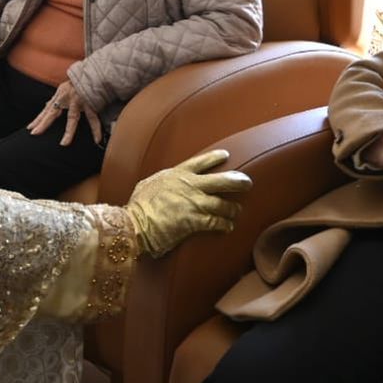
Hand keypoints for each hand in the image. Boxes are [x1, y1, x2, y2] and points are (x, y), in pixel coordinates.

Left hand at [26, 80, 101, 146]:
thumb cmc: (79, 80)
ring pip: (72, 118)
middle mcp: (66, 98)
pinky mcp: (90, 102)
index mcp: (60, 95)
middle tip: (34, 133)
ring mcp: (78, 100)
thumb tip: (47, 105)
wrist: (94, 72)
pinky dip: (96, 129)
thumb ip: (57, 99)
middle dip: (43, 123)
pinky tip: (97, 139)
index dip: (38, 119)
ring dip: (69, 132)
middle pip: (52, 113)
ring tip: (64, 143)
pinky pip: (93, 118)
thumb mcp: (64, 88)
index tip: (30, 128)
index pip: (47, 110)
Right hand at [125, 149, 251, 257]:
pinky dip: (224, 224)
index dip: (215, 158)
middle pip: (222, 180)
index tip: (226, 156)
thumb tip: (159, 184)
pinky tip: (228, 226)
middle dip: (237, 181)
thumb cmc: (137, 206)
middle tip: (248, 183)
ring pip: (222, 204)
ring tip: (237, 211)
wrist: (134, 223)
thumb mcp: (148, 185)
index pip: (201, 162)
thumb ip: (160, 182)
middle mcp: (189, 185)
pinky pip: (216, 222)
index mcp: (177, 174)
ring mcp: (194, 203)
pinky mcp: (195, 221)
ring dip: (232, 209)